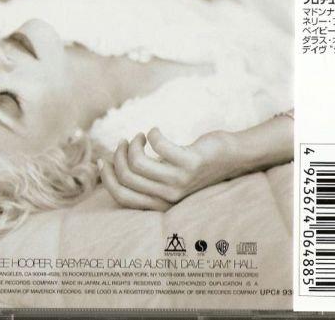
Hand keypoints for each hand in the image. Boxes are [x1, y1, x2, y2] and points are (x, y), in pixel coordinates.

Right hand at [98, 128, 239, 209]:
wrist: (231, 158)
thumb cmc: (192, 164)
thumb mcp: (166, 176)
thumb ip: (145, 176)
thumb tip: (113, 164)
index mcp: (159, 204)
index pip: (121, 197)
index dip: (107, 178)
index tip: (103, 159)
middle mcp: (168, 197)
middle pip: (126, 176)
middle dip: (118, 154)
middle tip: (125, 141)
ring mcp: (180, 181)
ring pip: (138, 162)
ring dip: (134, 143)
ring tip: (141, 136)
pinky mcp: (190, 163)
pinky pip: (159, 145)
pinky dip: (152, 134)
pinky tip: (156, 131)